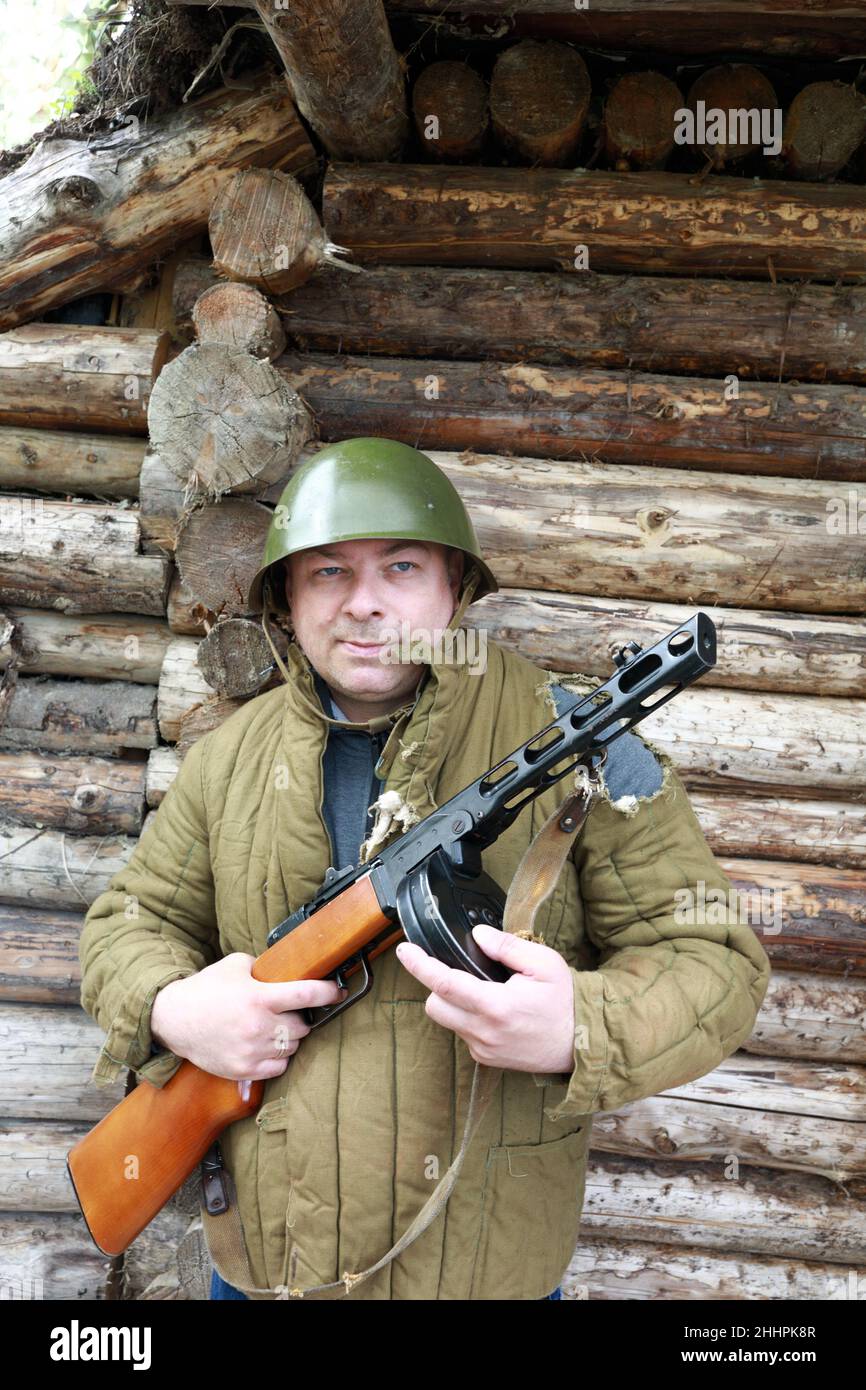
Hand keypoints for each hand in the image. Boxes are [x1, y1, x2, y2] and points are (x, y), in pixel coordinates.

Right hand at [149, 952, 346, 1081]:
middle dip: (300, 1018)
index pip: (306, 994)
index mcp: (259, 997)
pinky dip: (278, 1058)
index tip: (338, 991)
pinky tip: (267, 1046)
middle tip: (288, 1012)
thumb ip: (266, 968)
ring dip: (289, 1038)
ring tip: (274, 1028)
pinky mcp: (243, 1070)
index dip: (328, 992)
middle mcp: (258, 1026)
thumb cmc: (206, 989)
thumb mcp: (236, 965)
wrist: (173, 1019)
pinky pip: (278, 1068)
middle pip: (303, 1026)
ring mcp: (251, 1051)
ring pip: (292, 1048)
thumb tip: (289, 970)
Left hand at [394, 924, 575, 1073]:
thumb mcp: (544, 963)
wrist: (583, 1043)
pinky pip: (464, 1034)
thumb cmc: (565, 1001)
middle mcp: (484, 1031)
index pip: (444, 983)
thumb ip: (507, 946)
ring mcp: (484, 1049)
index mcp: (496, 1005)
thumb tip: (477, 936)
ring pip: (448, 1021)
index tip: (404, 950)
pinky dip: (470, 1020)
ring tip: (486, 993)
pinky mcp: (487, 1059)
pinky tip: (496, 1013)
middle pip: (435, 1006)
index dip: (419, 965)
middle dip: (438, 987)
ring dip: (455, 1003)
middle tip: (460, 972)